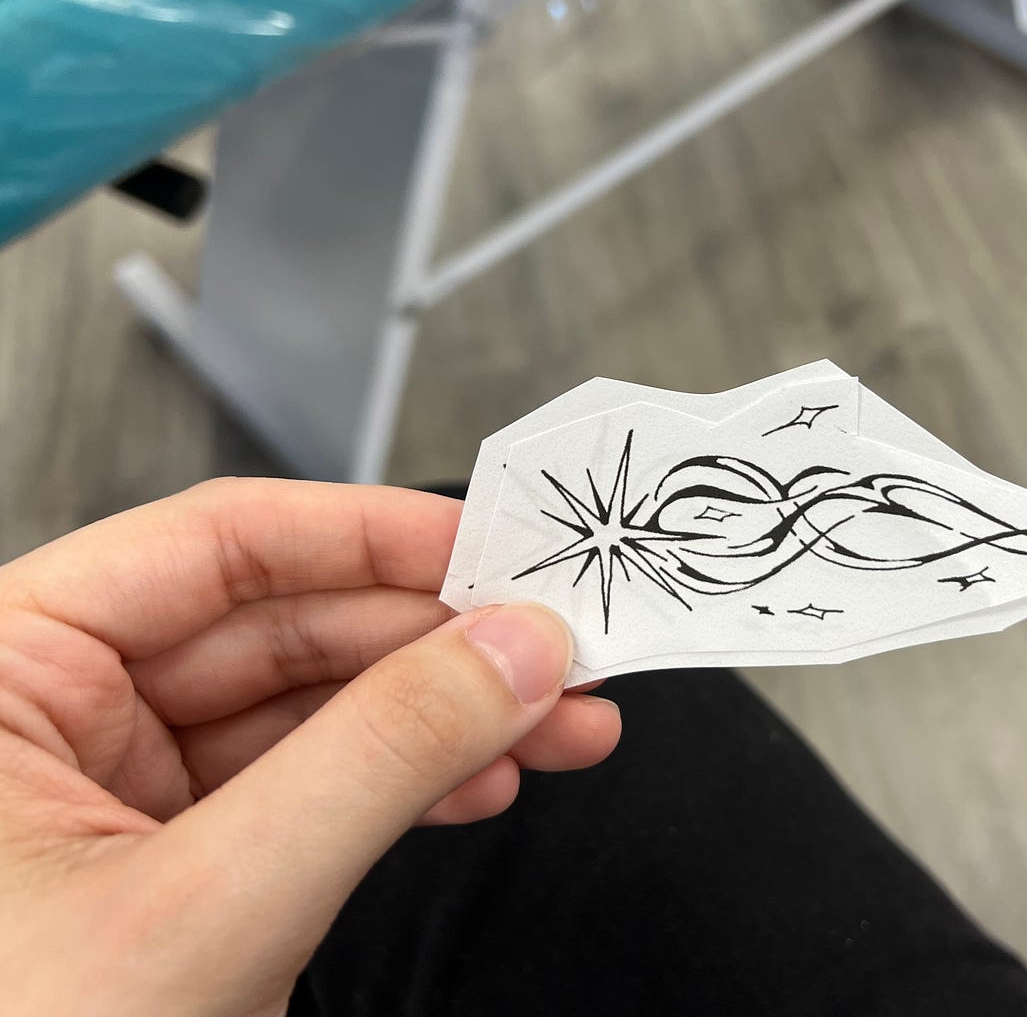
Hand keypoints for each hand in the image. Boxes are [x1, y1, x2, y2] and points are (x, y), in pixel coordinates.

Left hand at [0, 479, 619, 1015]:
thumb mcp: (208, 905)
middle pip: (288, 625)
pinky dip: (409, 786)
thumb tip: (513, 648)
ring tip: (558, 722)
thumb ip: (378, 759)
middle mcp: (52, 716)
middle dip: (439, 644)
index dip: (372, 537)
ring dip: (447, 717)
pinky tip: (486, 781)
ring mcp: (119, 796)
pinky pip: (312, 789)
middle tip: (553, 646)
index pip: (218, 546)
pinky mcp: (180, 867)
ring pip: (315, 709)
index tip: (495, 550)